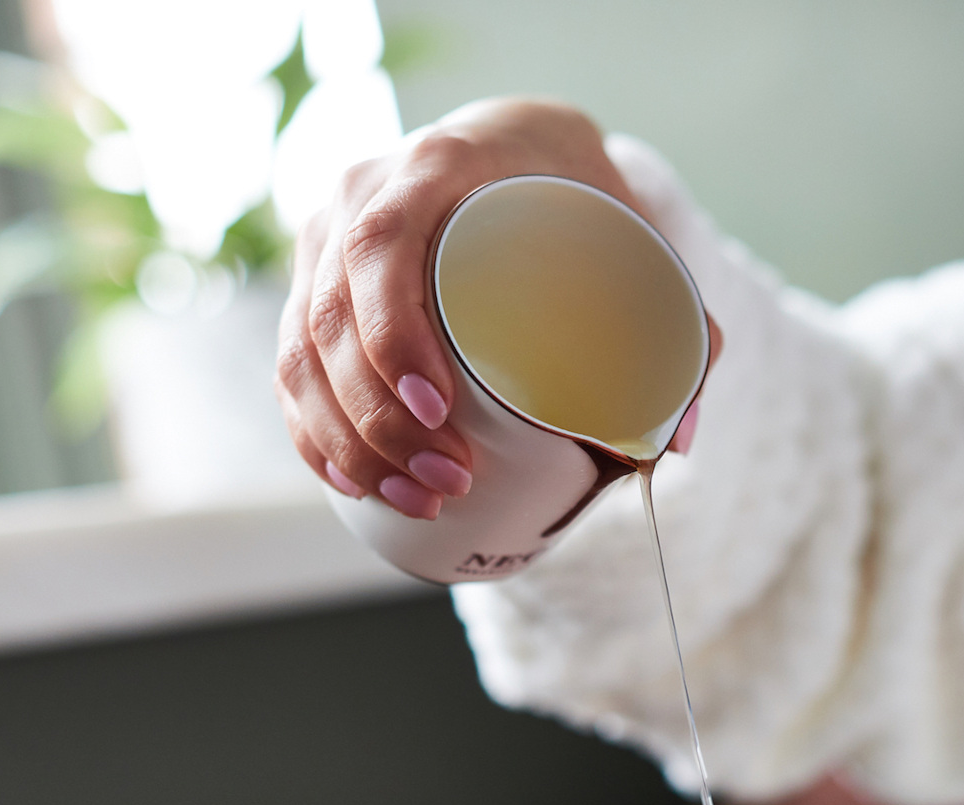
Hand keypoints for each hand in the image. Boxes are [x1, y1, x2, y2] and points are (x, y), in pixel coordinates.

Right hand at [276, 98, 718, 519]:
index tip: (438, 409)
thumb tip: (672, 436)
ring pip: (301, 353)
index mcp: (435, 165)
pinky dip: (315, 434)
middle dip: (381, 419)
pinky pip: (290, 369)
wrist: (519, 146)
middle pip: (333, 317)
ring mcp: (325, 244)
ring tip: (422, 498)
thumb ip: (673, 321)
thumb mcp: (629, 230)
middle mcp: (360, 197)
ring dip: (350, 441)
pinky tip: (353, 483)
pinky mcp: (312, 289)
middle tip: (451, 480)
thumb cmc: (576, 191)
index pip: (382, 243)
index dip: (394, 333)